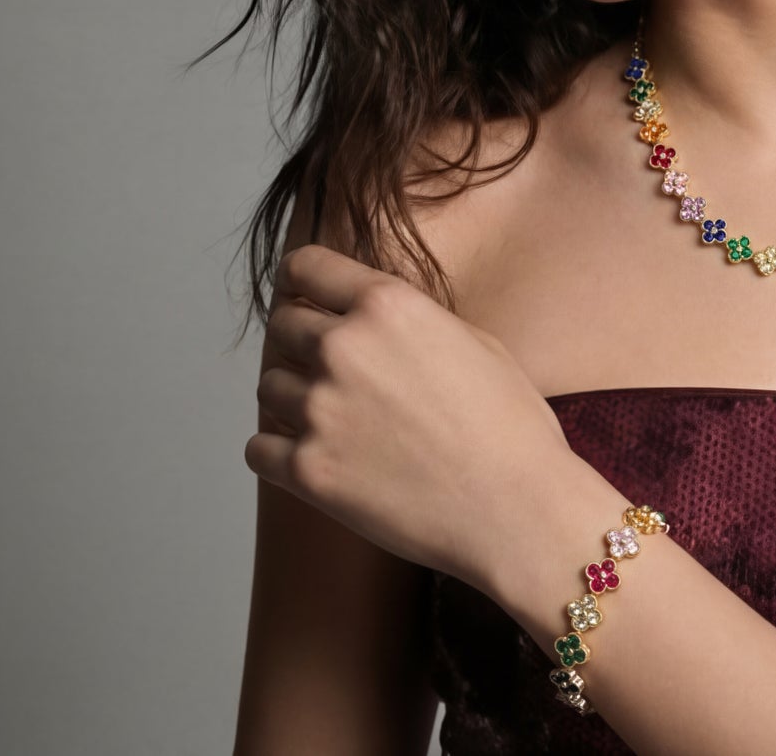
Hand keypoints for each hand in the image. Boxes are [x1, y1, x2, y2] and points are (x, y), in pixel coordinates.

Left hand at [244, 243, 578, 596]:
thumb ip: (411, 320)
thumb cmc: (510, 427)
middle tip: (335, 370)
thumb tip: (374, 319)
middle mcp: (345, 347)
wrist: (517, 509)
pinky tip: (317, 456)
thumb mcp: (475, 340)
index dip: (304, 280)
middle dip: (303, 341)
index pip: (306, 266)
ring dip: (294, 397)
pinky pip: (258, 447)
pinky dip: (279, 451)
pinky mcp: (307, 470)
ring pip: (269, 385)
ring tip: (338, 420)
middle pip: (283, 324)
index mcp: (388, 305)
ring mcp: (320, 409)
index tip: (308, 296)